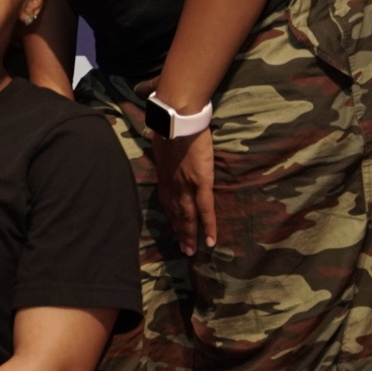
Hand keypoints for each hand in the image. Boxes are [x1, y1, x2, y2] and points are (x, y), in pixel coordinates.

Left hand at [151, 126, 216, 254]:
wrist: (178, 119)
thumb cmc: (170, 125)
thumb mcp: (161, 142)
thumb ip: (164, 151)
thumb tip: (162, 146)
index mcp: (164, 175)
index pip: (166, 201)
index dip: (170, 216)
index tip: (172, 228)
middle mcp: (173, 185)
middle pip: (175, 213)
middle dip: (179, 232)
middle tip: (183, 249)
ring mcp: (186, 186)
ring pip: (188, 217)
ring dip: (189, 235)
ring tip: (192, 251)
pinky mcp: (201, 183)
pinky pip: (205, 209)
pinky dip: (207, 226)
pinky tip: (210, 240)